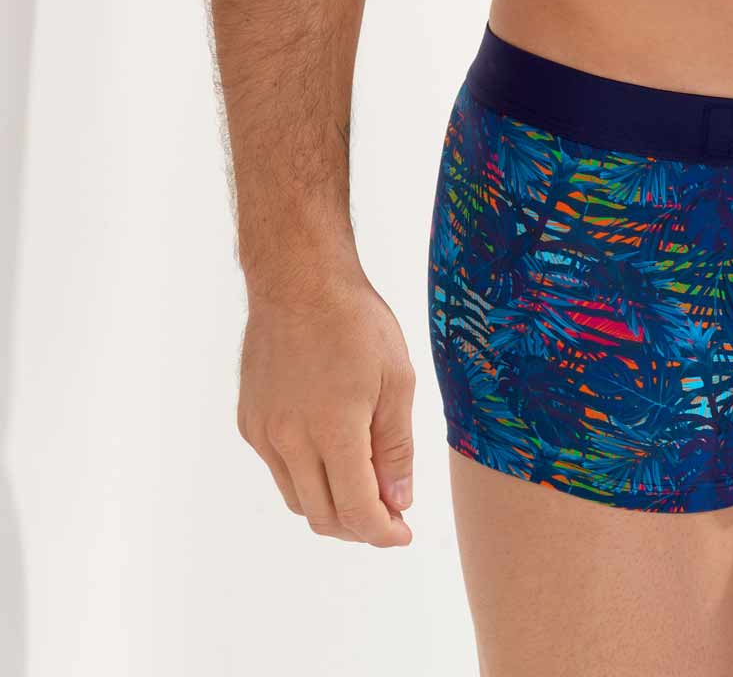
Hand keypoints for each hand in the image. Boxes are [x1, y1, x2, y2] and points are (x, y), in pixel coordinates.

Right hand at [237, 268, 416, 545]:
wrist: (299, 280)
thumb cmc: (357, 322)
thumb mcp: (397, 380)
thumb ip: (396, 447)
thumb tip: (398, 500)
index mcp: (333, 430)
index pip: (357, 510)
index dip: (383, 532)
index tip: (402, 533)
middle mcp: (290, 440)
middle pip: (324, 515)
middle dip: (359, 526)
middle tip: (388, 514)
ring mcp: (264, 433)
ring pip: (297, 499)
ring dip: (330, 506)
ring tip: (362, 486)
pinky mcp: (249, 422)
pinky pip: (278, 469)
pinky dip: (305, 476)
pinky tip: (329, 453)